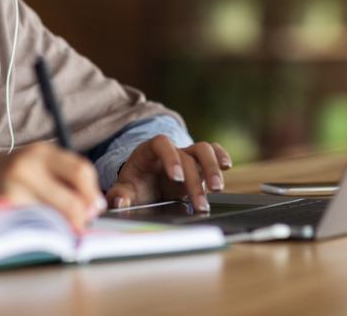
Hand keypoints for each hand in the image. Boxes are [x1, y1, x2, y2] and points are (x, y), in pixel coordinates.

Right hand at [0, 141, 105, 233]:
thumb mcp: (29, 166)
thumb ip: (58, 178)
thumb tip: (92, 204)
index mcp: (40, 152)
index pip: (81, 170)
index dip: (92, 193)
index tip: (94, 209)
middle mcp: (28, 164)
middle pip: (74, 197)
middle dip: (83, 216)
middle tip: (82, 226)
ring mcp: (15, 187)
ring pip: (56, 215)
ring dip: (64, 227)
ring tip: (60, 231)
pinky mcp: (3, 208)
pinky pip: (35, 225)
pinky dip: (43, 232)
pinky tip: (39, 232)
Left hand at [105, 135, 231, 211]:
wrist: (145, 185)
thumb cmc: (136, 186)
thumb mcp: (125, 190)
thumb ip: (119, 195)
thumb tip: (119, 201)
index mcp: (149, 151)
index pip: (161, 143)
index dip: (170, 157)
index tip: (176, 177)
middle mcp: (171, 151)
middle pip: (187, 154)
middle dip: (195, 179)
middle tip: (200, 203)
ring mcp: (187, 156)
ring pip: (204, 150)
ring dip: (212, 168)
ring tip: (217, 189)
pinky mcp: (199, 164)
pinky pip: (213, 152)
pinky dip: (221, 156)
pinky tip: (227, 167)